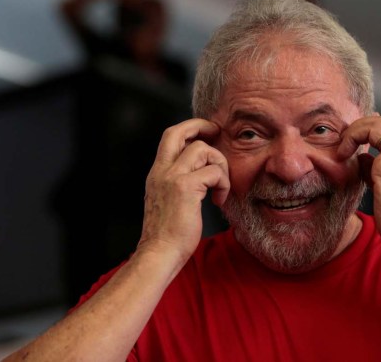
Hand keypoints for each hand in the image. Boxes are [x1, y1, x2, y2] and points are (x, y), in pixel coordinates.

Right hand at [138, 119, 229, 265]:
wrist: (159, 254)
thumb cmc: (168, 235)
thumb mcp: (168, 201)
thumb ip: (177, 184)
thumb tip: (198, 174)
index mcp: (157, 173)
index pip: (170, 137)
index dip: (190, 128)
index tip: (207, 135)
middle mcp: (161, 171)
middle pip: (179, 131)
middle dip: (202, 126)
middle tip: (218, 133)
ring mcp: (172, 178)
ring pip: (203, 150)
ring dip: (220, 165)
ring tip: (221, 187)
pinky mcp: (185, 188)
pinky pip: (213, 172)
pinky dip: (223, 183)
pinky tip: (219, 200)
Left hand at [338, 115, 380, 256]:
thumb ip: (375, 171)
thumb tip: (361, 158)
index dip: (371, 128)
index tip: (354, 140)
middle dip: (362, 125)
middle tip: (345, 140)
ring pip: (380, 123)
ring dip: (357, 129)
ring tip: (343, 145)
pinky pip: (371, 138)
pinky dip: (354, 140)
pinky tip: (343, 155)